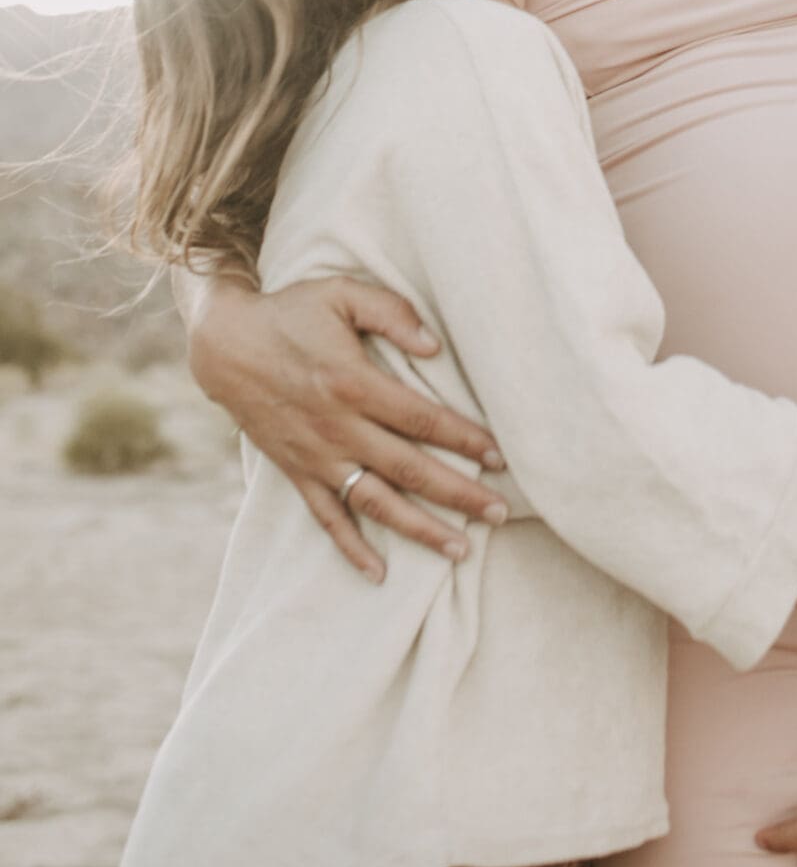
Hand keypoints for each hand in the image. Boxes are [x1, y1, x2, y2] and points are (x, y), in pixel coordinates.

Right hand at [187, 275, 510, 581]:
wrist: (225, 345)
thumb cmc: (292, 313)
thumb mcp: (342, 294)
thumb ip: (392, 313)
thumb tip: (434, 347)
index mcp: (354, 383)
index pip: (423, 420)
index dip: (465, 439)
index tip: (500, 457)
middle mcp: (338, 428)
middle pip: (410, 470)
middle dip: (459, 494)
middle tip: (500, 513)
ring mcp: (317, 456)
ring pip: (376, 503)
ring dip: (420, 529)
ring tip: (460, 550)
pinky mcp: (296, 472)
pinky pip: (327, 518)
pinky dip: (351, 548)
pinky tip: (379, 573)